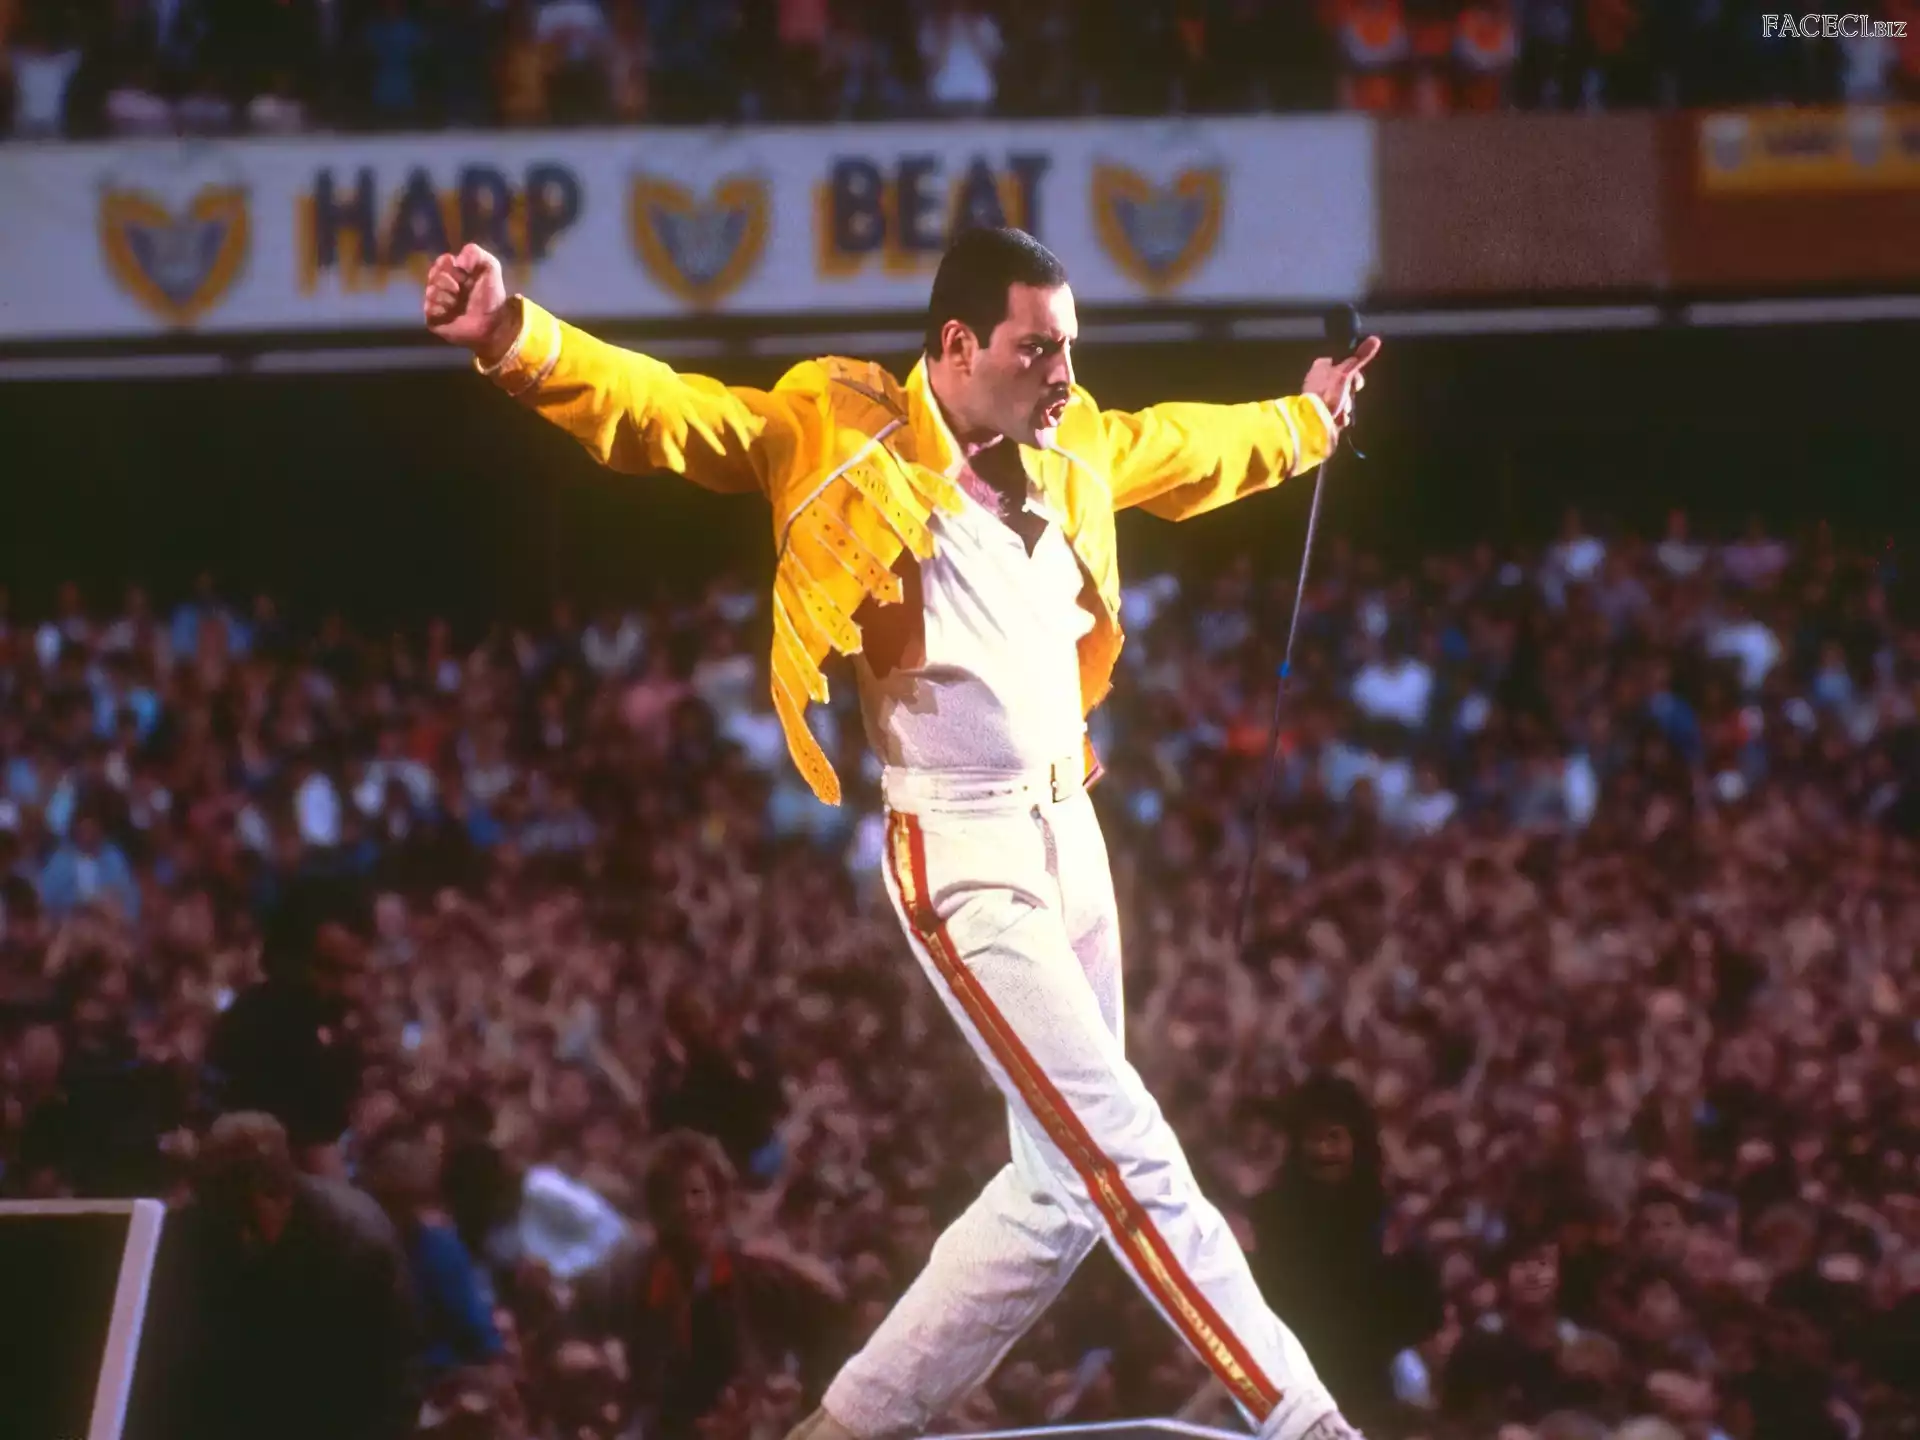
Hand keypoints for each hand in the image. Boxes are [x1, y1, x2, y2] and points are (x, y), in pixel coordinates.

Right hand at [424, 243, 517, 363]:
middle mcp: (444, 287)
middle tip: (459, 290)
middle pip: (433, 274)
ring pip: (430, 291)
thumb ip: (474, 252)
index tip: (464, 273)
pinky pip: (428, 308)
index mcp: (455, 274)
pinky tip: (451, 314)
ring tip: (458, 304)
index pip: (442, 261)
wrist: (494, 323)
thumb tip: (456, 260)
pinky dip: (440, 309)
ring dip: (446, 296)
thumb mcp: (491, 267)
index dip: (450, 265)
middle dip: (447, 281)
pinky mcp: (435, 319)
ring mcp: (438, 303)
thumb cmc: (492, 297)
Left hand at [1301, 334, 1381, 430]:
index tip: (1356, 380)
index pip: (1344, 363)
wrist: (1314, 422)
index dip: (1353, 372)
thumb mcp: (1346, 373)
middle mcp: (1319, 380)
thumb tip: (1376, 338)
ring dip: (1345, 407)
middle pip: (1346, 383)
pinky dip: (1339, 417)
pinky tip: (1336, 419)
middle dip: (1349, 393)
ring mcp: (1319, 397)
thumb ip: (1360, 357)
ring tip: (1339, 410)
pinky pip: (1337, 412)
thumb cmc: (1328, 394)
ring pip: (1343, 399)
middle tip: (1347, 397)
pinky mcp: (1321, 413)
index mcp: (1321, 366)